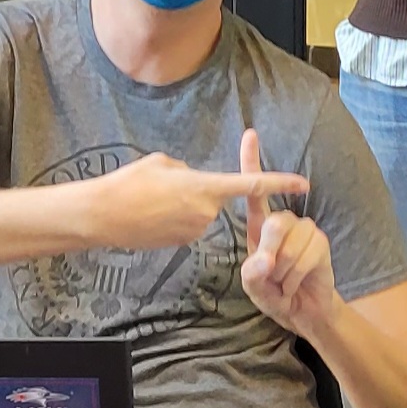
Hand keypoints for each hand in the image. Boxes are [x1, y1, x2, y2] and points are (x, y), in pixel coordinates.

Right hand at [80, 145, 306, 252]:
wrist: (102, 216)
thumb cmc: (129, 183)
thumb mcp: (162, 163)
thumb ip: (188, 171)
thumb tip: (195, 181)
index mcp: (204, 186)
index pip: (251, 185)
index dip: (279, 183)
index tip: (303, 183)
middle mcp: (206, 212)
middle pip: (214, 196)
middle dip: (197, 189)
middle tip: (163, 187)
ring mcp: (194, 231)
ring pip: (200, 211)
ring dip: (184, 205)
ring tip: (154, 202)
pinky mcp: (182, 244)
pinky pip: (188, 225)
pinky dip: (175, 219)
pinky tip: (152, 217)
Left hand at [238, 129, 337, 334]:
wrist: (304, 311)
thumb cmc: (274, 294)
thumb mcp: (254, 288)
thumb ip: (253, 274)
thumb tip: (264, 259)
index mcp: (260, 226)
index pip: (254, 190)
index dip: (251, 161)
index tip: (250, 134)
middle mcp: (283, 221)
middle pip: (275, 223)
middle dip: (270, 256)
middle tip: (272, 276)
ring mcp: (305, 229)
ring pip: (290, 244)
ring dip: (284, 272)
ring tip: (285, 281)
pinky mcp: (321, 241)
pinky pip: (307, 254)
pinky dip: (297, 275)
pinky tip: (298, 282)